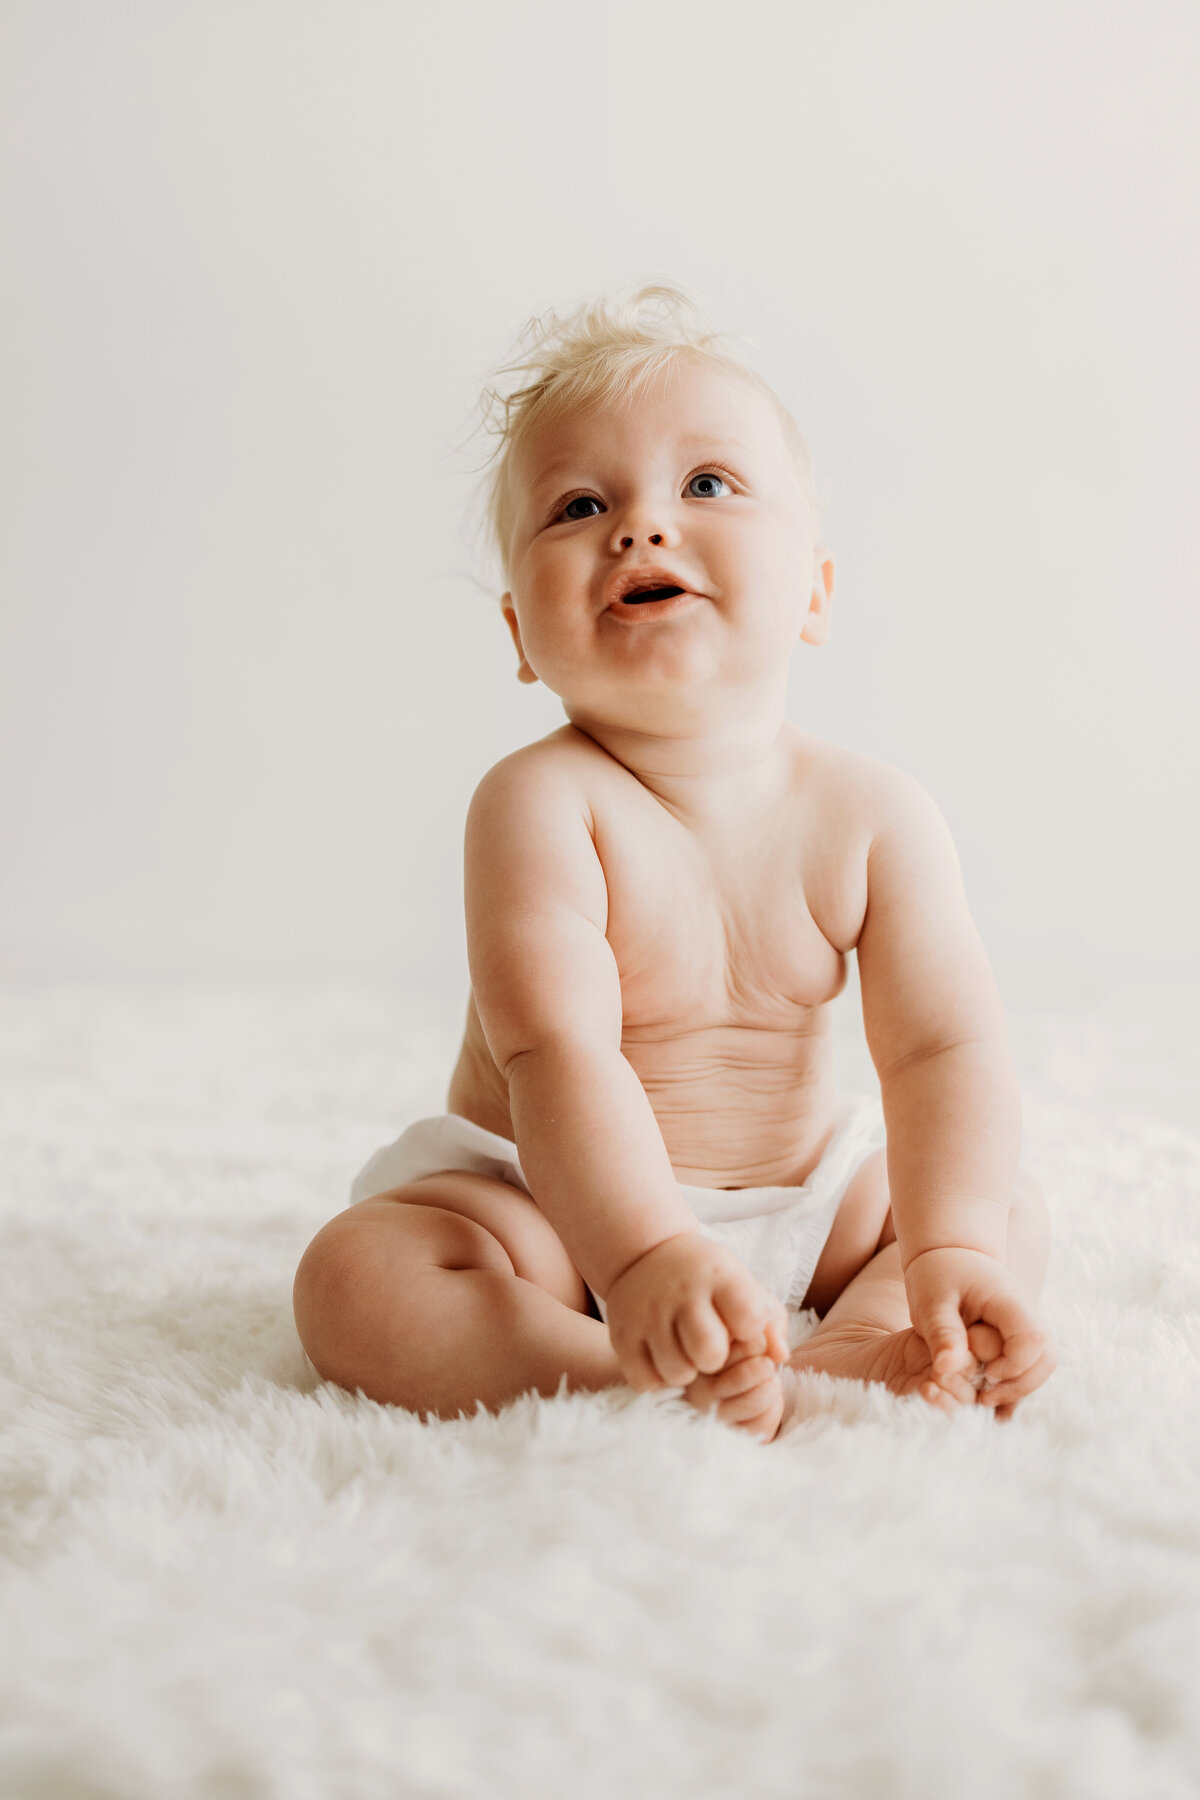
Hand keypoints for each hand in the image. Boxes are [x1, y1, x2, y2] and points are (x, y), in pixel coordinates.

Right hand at [604, 1232, 788, 1392]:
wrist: (645, 1253)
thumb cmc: (707, 1279)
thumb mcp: (743, 1285)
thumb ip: (770, 1322)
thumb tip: (780, 1358)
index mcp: (717, 1276)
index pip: (748, 1319)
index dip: (749, 1330)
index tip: (739, 1323)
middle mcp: (680, 1292)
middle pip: (709, 1352)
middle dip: (715, 1359)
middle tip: (709, 1347)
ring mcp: (647, 1313)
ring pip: (677, 1372)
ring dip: (687, 1372)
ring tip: (686, 1354)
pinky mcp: (622, 1333)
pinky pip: (645, 1380)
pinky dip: (658, 1379)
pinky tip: (664, 1359)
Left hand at [904, 1246, 1055, 1412]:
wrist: (950, 1254)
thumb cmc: (938, 1273)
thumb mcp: (931, 1299)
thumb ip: (941, 1332)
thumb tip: (946, 1368)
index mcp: (1010, 1302)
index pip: (1032, 1341)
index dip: (1012, 1366)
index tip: (983, 1374)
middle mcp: (1027, 1315)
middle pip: (1046, 1359)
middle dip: (1019, 1386)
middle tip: (983, 1398)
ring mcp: (1027, 1326)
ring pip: (1042, 1366)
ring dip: (1018, 1387)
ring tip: (983, 1398)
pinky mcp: (1019, 1337)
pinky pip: (1029, 1366)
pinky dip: (1014, 1383)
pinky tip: (988, 1394)